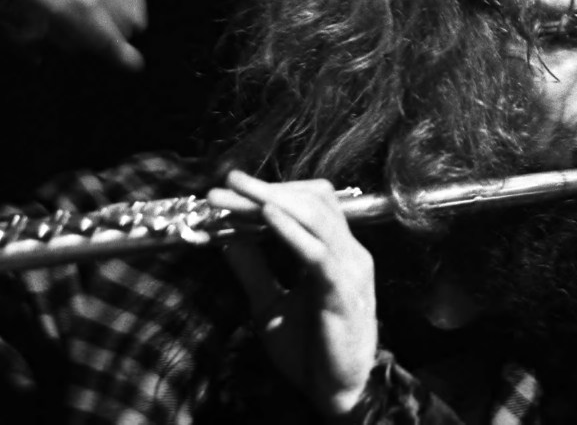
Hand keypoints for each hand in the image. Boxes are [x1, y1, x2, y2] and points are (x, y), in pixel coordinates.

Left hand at [207, 171, 377, 418]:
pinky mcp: (343, 291)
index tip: (229, 186)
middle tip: (227, 184)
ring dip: (272, 201)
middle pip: (311, 201)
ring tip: (237, 195)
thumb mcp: (269, 304)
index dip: (270, 190)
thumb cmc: (309, 351)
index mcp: (335, 252)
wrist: (336, 393)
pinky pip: (318, 253)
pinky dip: (292, 231)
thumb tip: (227, 236)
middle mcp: (348, 253)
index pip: (307, 203)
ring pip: (315, 217)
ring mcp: (350, 269)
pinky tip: (268, 217)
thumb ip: (253, 269)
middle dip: (266, 189)